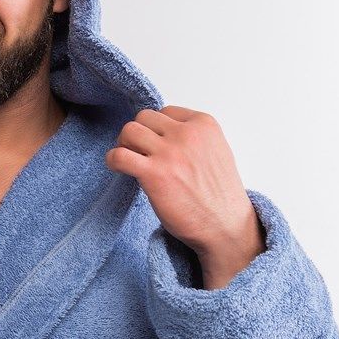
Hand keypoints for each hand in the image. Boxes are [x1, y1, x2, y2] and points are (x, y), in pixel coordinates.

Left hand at [104, 106, 265, 287]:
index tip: (156, 146)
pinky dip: (113, 160)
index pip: (166, 112)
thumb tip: (162, 134)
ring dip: (124, 144)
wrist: (226, 226)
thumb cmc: (220, 195)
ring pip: (129, 130)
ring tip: (129, 161)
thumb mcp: (215, 151)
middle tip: (137, 152)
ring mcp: (170, 153)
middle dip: (138, 134)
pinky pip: (119, 155)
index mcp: (204, 125)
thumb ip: (192, 138)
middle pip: (144, 117)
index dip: (156, 129)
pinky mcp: (154, 174)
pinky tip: (118, 169)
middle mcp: (187, 134)